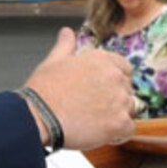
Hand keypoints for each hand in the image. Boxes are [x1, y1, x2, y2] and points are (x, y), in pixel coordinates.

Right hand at [24, 27, 135, 149]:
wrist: (37, 117)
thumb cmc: (43, 92)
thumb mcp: (53, 61)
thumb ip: (65, 45)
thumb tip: (66, 32)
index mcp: (102, 60)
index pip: (124, 68)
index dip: (114, 81)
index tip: (102, 90)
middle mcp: (115, 77)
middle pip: (126, 89)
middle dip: (114, 99)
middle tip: (93, 109)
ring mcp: (119, 100)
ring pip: (129, 109)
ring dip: (116, 116)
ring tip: (94, 122)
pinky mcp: (118, 123)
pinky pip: (128, 130)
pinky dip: (118, 134)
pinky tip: (101, 134)